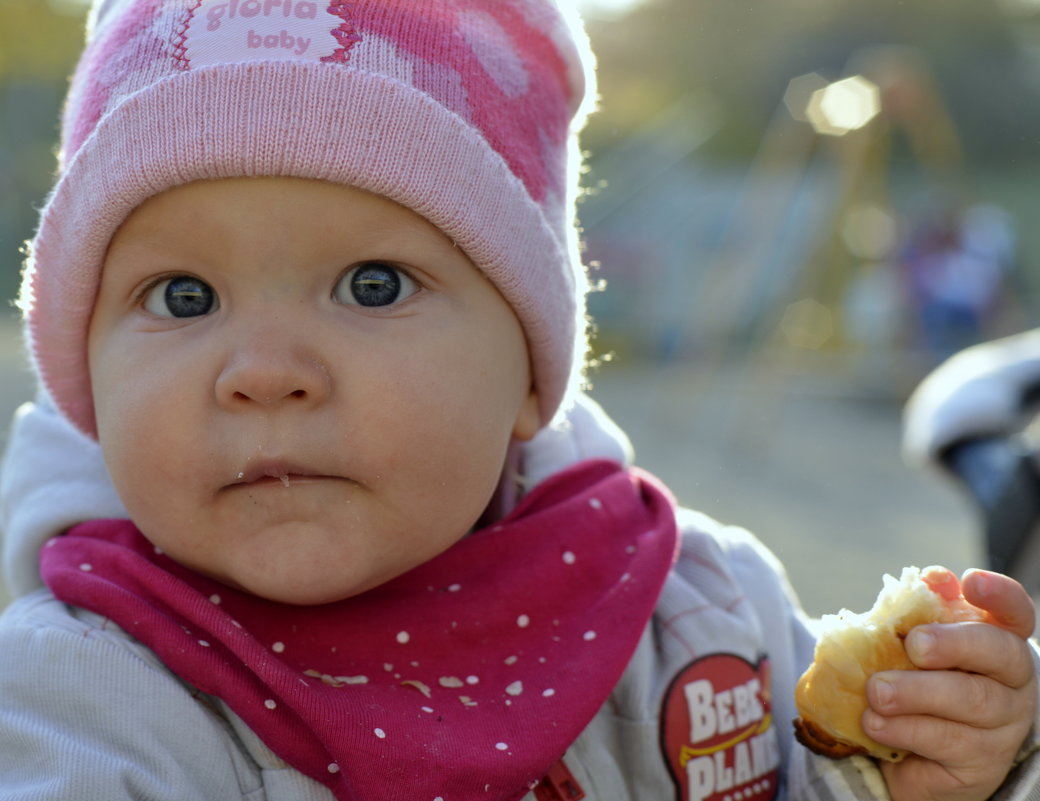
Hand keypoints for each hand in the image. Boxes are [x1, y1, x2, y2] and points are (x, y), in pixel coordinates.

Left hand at [864, 568, 1036, 800]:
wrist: (910, 754)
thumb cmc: (916, 681)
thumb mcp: (912, 644)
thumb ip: (921, 610)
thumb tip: (933, 577)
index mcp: (999, 641)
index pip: (1016, 612)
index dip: (1000, 595)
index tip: (970, 581)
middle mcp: (1012, 682)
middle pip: (999, 654)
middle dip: (953, 644)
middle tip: (914, 645)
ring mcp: (1003, 725)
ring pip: (971, 701)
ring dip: (916, 692)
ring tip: (876, 691)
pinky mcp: (982, 763)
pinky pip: (946, 741)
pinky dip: (905, 729)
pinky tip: (875, 722)